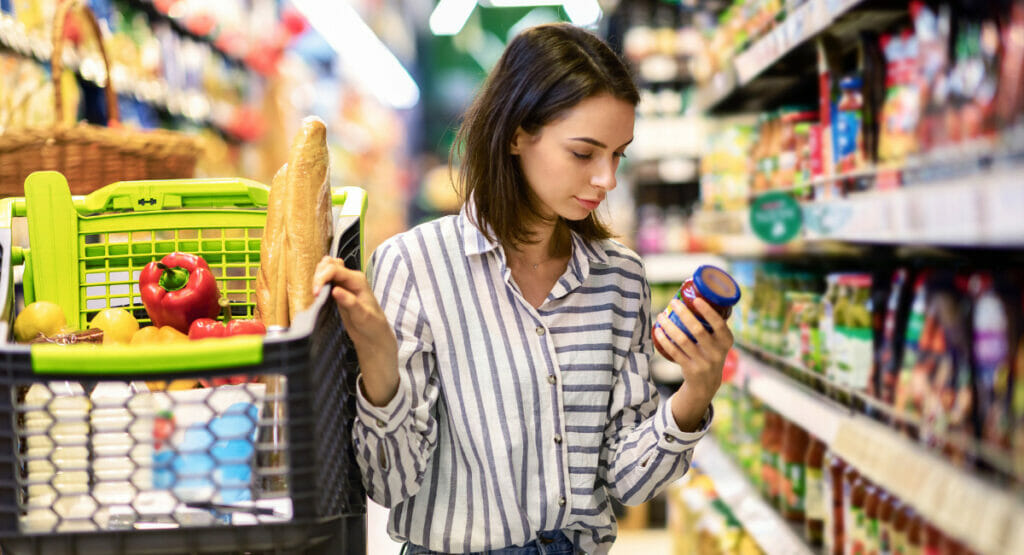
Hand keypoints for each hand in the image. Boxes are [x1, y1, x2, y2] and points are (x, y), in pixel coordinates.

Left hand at [313, 256, 398, 405]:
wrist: (374, 337)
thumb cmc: (359, 318)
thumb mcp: (344, 298)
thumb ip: (335, 281)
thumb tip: (323, 264)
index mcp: (350, 279)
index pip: (330, 264)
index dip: (318, 272)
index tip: (312, 288)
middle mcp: (355, 281)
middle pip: (331, 265)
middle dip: (319, 274)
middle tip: (315, 290)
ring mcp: (360, 295)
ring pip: (340, 273)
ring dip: (326, 277)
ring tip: (319, 291)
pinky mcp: (363, 312)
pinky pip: (352, 300)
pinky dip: (344, 296)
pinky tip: (337, 293)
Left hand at [654, 297, 733, 430]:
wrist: (707, 383)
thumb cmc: (711, 352)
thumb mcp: (720, 341)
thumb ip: (714, 324)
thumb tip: (702, 294)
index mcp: (726, 341)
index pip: (719, 325)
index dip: (708, 312)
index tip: (696, 300)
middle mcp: (717, 352)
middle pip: (697, 330)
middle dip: (683, 314)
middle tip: (673, 302)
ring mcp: (703, 362)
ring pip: (682, 340)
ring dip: (669, 326)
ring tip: (661, 315)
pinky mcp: (690, 369)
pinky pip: (674, 351)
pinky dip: (664, 340)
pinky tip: (658, 331)